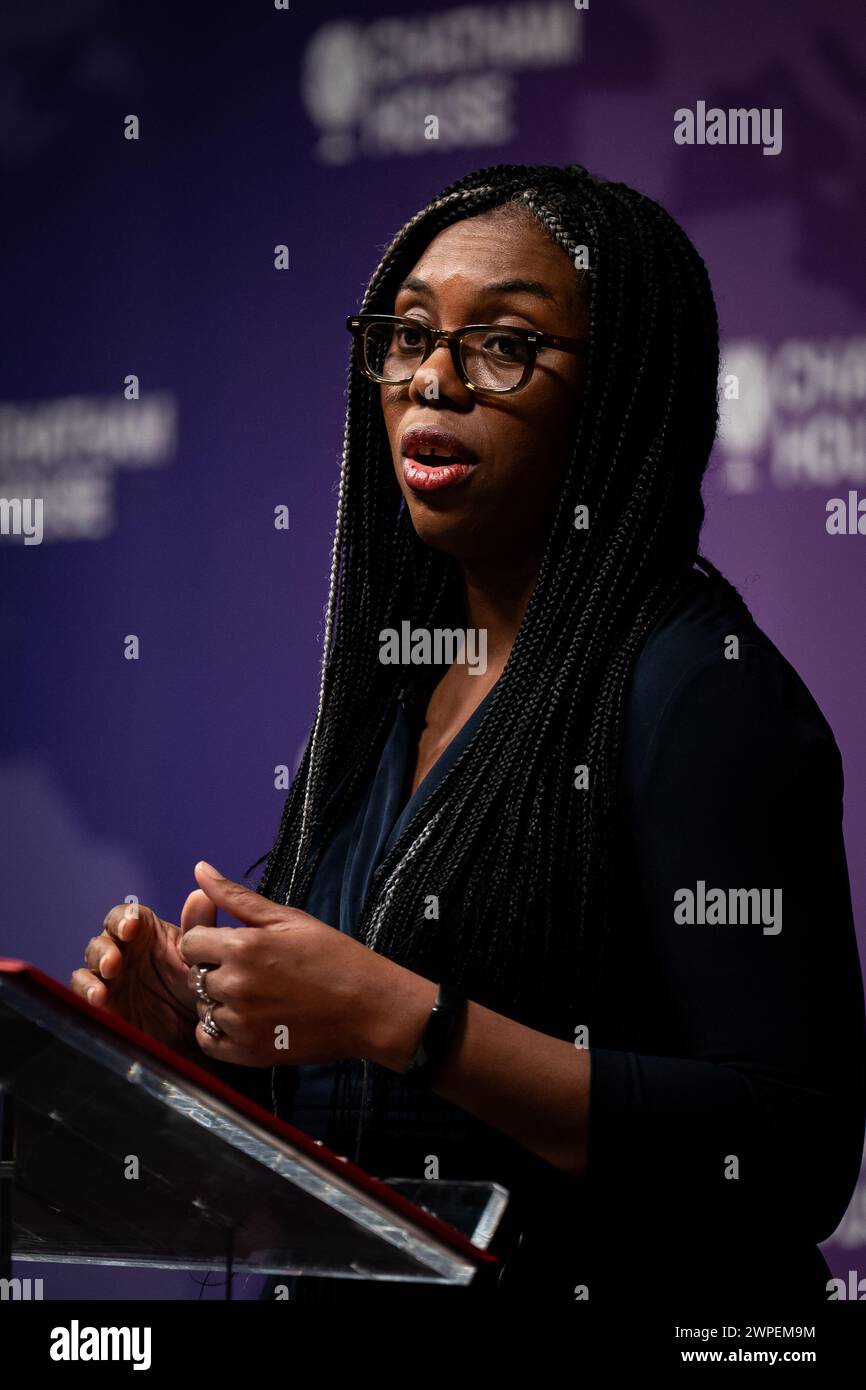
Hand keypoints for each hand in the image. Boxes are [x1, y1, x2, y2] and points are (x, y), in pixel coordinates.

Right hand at [70, 890, 218, 1058]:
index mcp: (147, 933)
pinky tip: (98, 998)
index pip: (128, 915)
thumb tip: (200, 895)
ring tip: (108, 976)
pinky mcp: (103, 1001)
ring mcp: (111, 976)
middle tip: (115, 960)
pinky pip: (84, 989)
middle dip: (106, 945)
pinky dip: (86, 989)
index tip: (131, 927)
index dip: (125, 917)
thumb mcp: (201, 958)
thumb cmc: (199, 987)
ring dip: (97, 964)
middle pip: (105, 936)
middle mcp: (125, 950)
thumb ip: (199, 927)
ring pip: (92, 960)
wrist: (197, 1033)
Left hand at [179, 861, 436, 1069]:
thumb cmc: (334, 957)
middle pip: (196, 975)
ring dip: (220, 1000)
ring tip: (257, 995)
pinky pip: (208, 1041)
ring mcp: (241, 1024)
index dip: (208, 941)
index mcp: (242, 948)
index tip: (233, 944)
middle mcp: (235, 987)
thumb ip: (236, 896)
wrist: (370, 1008)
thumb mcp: (289, 918)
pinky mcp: (249, 1054)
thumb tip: (199, 868)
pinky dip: (218, 1031)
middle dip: (216, 969)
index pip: (190, 943)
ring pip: (203, 1007)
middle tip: (253, 970)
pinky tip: (245, 1019)